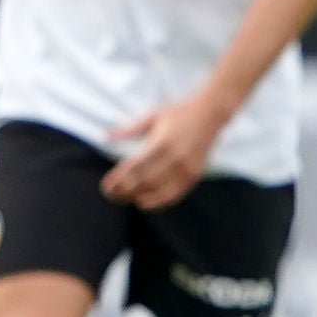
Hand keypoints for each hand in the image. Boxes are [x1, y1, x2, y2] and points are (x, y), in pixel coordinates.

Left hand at [101, 93, 225, 208]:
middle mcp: (175, 158)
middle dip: (125, 191)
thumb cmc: (179, 113)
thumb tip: (106, 137)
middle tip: (110, 195)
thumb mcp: (153, 116)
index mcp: (162, 142)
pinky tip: (145, 203)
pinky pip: (175, 195)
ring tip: (126, 198)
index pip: (135, 167)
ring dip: (139, 198)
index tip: (106, 185)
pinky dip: (158, 202)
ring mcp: (187, 168)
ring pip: (159, 192)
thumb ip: (129, 129)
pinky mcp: (195, 175)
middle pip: (144, 182)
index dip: (118, 180)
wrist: (211, 113)